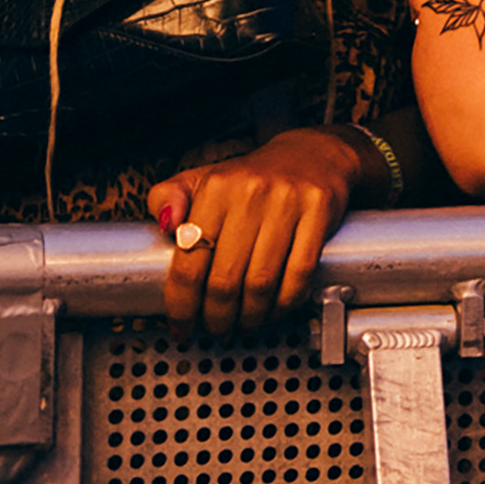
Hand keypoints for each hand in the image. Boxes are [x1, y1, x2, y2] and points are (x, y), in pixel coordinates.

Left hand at [148, 127, 373, 338]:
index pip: (190, 262)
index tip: (182, 325)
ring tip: (244, 323)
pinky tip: (274, 309)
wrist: (311, 155)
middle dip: (217, 317)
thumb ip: (168, 197)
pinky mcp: (320, 208)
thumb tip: (164, 224)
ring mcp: (288, 200)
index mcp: (217, 187)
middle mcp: (251, 191)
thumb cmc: (251, 179)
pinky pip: (299, 273)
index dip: (182, 305)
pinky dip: (284, 303)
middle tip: (215, 328)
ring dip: (250, 316)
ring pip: (261, 283)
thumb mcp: (202, 179)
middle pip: (225, 280)